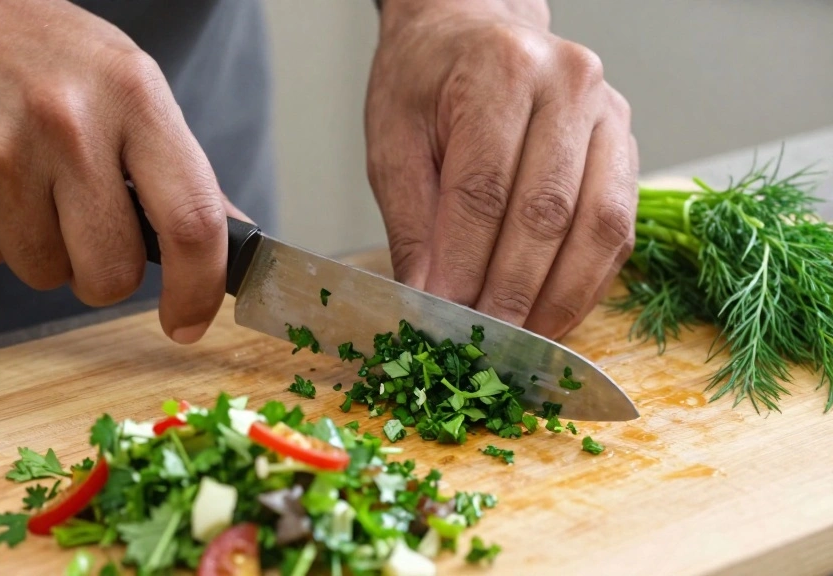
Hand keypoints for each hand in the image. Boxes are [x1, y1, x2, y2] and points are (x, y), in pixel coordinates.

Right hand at [0, 0, 242, 343]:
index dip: (199, 288)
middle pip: (113, 273)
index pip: (191, 219)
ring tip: (21, 178)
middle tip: (84, 227)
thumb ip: (176, 165)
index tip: (188, 321)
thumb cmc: (35, 48)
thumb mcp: (123, 81)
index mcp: (132, 93)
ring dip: (41, 247)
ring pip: (45, 274)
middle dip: (104, 274)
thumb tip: (231, 237)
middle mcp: (68, 124)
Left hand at [365, 0, 638, 339]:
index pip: (484, 189)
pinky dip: (587, 283)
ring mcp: (609, 114)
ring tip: (522, 342)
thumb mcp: (393, 142)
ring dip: (560, 298)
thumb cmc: (426, 83)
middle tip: (482, 342)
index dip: (464, 265)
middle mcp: (568, 84)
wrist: (470, 35)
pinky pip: (619, 229)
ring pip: (599, 226)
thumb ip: (413, 222)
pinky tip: (555, 314)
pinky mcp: (626, 147)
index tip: (444, 316)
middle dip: (511, 291)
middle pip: (546, 212)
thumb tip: (429, 298)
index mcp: (499, 71)